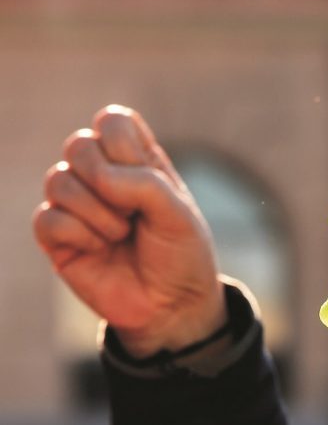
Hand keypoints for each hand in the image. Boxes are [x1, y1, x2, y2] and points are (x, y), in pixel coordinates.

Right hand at [33, 105, 225, 357]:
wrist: (172, 306)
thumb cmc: (181, 254)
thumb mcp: (179, 212)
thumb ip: (144, 183)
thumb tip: (100, 177)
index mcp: (137, 161)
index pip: (112, 120)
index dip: (124, 145)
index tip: (149, 177)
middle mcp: (102, 177)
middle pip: (79, 143)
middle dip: (107, 178)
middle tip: (133, 211)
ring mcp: (77, 206)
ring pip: (58, 179)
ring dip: (98, 212)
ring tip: (121, 234)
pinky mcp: (56, 238)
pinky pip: (47, 218)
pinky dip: (80, 234)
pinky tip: (100, 250)